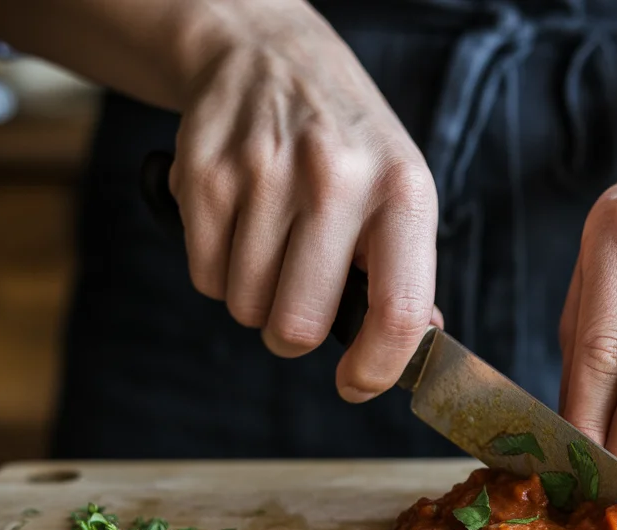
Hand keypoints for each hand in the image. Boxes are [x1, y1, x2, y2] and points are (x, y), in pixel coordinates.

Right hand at [169, 2, 440, 400]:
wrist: (271, 57)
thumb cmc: (348, 143)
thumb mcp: (400, 191)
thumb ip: (407, 271)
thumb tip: (413, 347)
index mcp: (402, 193)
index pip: (397, 311)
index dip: (376, 369)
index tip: (357, 384)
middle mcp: (336, 179)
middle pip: (298, 324)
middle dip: (294, 334)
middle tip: (300, 302)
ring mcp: (264, 173)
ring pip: (245, 306)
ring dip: (256, 299)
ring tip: (273, 249)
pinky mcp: (203, 174)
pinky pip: (204, 277)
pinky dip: (219, 272)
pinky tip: (240, 228)